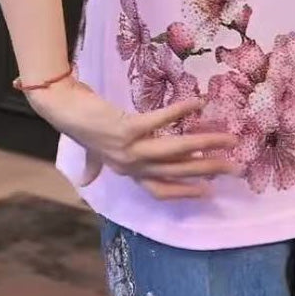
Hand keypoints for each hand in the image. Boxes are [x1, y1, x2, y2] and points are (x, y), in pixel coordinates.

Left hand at [27, 77, 237, 199]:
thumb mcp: (88, 151)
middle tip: (235, 167)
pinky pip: (160, 121)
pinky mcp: (126, 128)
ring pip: (175, 151)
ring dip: (205, 144)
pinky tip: (199, 103)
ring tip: (228, 138)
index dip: (186, 192)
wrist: (60, 109)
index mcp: (125, 171)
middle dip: (208, 170)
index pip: (160, 190)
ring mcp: (129, 148)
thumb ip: (92, 165)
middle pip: (177, 173)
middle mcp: (130, 165)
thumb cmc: (78, 126)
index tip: (210, 191)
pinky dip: (180, 112)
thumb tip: (86, 179)